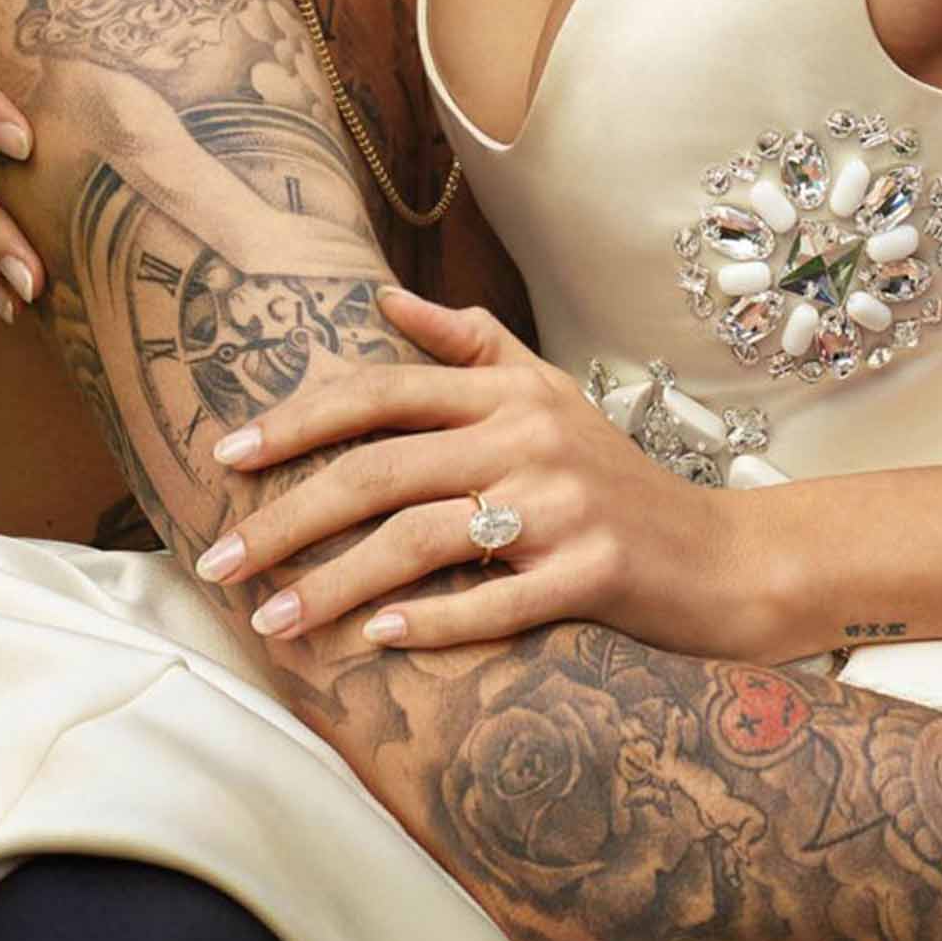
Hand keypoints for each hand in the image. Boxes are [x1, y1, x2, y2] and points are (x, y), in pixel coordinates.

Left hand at [200, 288, 780, 658]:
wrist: (722, 557)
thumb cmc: (616, 478)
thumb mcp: (548, 394)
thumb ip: (469, 344)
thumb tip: (384, 299)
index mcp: (509, 392)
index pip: (383, 392)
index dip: (300, 421)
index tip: (227, 455)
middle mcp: (530, 437)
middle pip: (380, 472)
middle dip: (287, 518)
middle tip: (219, 562)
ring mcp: (564, 505)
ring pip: (421, 541)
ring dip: (335, 585)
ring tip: (273, 621)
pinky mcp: (594, 571)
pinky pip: (495, 600)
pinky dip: (431, 621)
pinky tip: (375, 641)